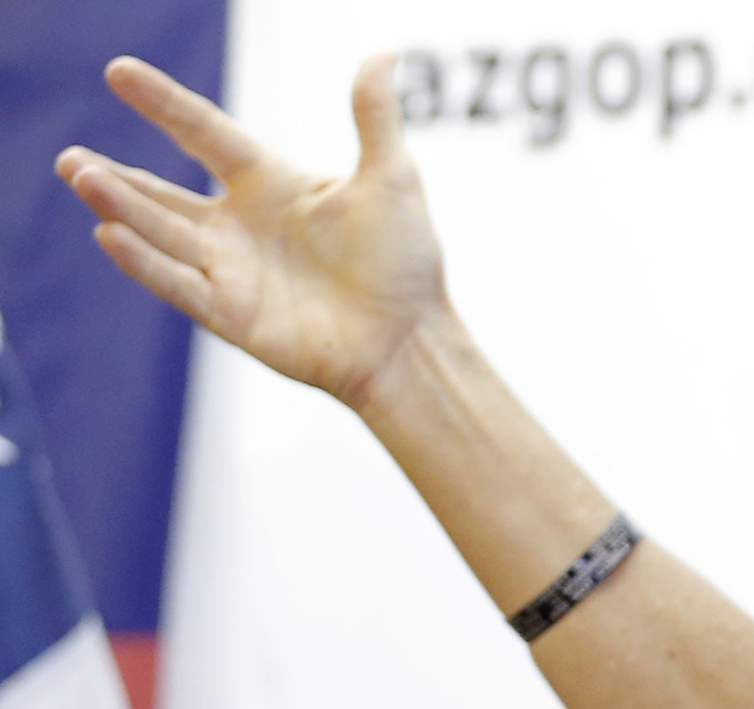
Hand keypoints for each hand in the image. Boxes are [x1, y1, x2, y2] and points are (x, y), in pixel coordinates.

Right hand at [55, 54, 447, 410]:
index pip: (205, 133)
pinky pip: (179, 284)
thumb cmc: (406, 263)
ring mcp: (232, 271)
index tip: (119, 71)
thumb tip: (381, 54)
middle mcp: (240, 226)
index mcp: (272, 185)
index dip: (164, 104)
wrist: (412, 339)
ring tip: (80, 176)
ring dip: (121, 208)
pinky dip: (146, 261)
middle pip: (163, 193)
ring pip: (161, 234)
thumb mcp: (391, 179)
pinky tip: (110, 234)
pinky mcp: (233, 315)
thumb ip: (373, 118)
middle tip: (70, 158)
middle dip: (116, 177)